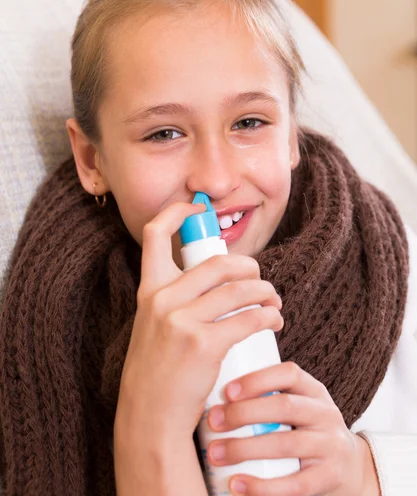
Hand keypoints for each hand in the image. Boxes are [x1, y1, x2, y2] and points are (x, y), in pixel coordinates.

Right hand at [114, 201, 282, 442]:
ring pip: (239, 289)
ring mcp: (182, 321)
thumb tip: (218, 279)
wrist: (149, 416)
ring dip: (266, 291)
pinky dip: (269, 315)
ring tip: (274, 302)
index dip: (177, 212)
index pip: (154, 234)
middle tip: (260, 279)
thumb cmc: (158, 370)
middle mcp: (162, 299)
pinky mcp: (204, 344)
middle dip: (249, 266)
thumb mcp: (154, 324)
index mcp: (149, 290)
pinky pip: (249, 318)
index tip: (197, 210)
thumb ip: (175, 298)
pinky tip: (274, 320)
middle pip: (218, 261)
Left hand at [206, 362, 380, 495]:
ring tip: (216, 453)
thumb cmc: (305, 430)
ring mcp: (330, 445)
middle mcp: (325, 413)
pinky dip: (263, 486)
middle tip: (213, 421)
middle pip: (284, 407)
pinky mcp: (330, 477)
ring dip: (245, 449)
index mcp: (313, 390)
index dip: (257, 380)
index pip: (288, 374)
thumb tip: (215, 393)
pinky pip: (295, 484)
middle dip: (244, 413)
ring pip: (285, 444)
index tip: (226, 391)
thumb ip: (269, 398)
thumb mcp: (298, 405)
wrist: (349, 467)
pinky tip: (237, 484)